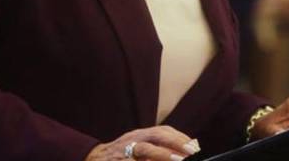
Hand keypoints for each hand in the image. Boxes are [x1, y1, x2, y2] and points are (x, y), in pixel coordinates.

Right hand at [85, 126, 199, 160]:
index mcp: (141, 134)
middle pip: (156, 136)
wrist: (94, 158)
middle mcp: (134, 139)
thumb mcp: (139, 145)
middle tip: (190, 153)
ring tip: (178, 160)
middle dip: (175, 143)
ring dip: (162, 154)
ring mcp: (125, 151)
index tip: (194, 146)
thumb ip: (157, 147)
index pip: (163, 131)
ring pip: (144, 149)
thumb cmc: (122, 154)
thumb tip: (184, 151)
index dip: (179, 137)